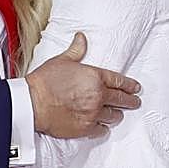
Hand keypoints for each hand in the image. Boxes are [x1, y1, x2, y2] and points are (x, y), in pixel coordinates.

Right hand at [24, 32, 141, 139]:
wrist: (32, 103)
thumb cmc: (45, 81)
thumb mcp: (62, 61)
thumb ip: (76, 50)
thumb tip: (81, 37)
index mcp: (95, 77)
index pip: (119, 81)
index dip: (130, 85)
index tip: (136, 88)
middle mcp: (98, 96)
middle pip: (122, 100)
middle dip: (130, 101)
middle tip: (135, 102)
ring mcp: (93, 113)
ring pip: (114, 116)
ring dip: (116, 114)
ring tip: (118, 114)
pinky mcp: (86, 128)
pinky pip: (102, 130)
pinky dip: (103, 128)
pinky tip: (102, 126)